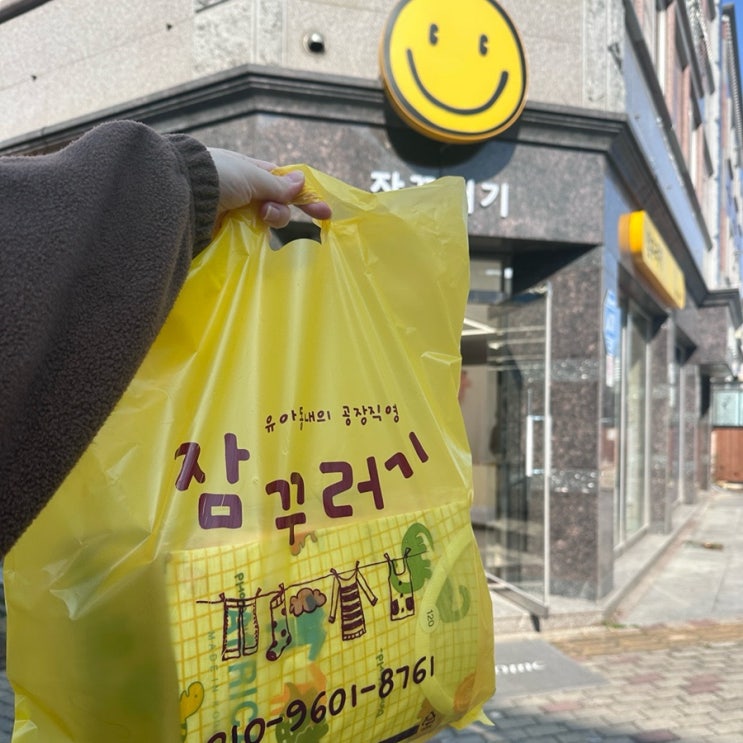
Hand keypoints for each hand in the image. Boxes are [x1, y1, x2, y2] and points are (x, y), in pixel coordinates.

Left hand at [207, 148, 331, 227]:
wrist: (179, 196)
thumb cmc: (216, 177)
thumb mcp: (251, 175)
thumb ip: (277, 184)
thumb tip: (301, 181)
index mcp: (246, 170)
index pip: (280, 182)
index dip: (302, 196)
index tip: (323, 213)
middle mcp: (240, 191)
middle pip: (275, 205)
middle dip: (279, 211)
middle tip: (268, 214)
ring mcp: (231, 213)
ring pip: (264, 223)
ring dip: (269, 222)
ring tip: (259, 221)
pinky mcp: (222, 233)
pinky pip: (248, 237)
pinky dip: (255, 238)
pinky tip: (255, 239)